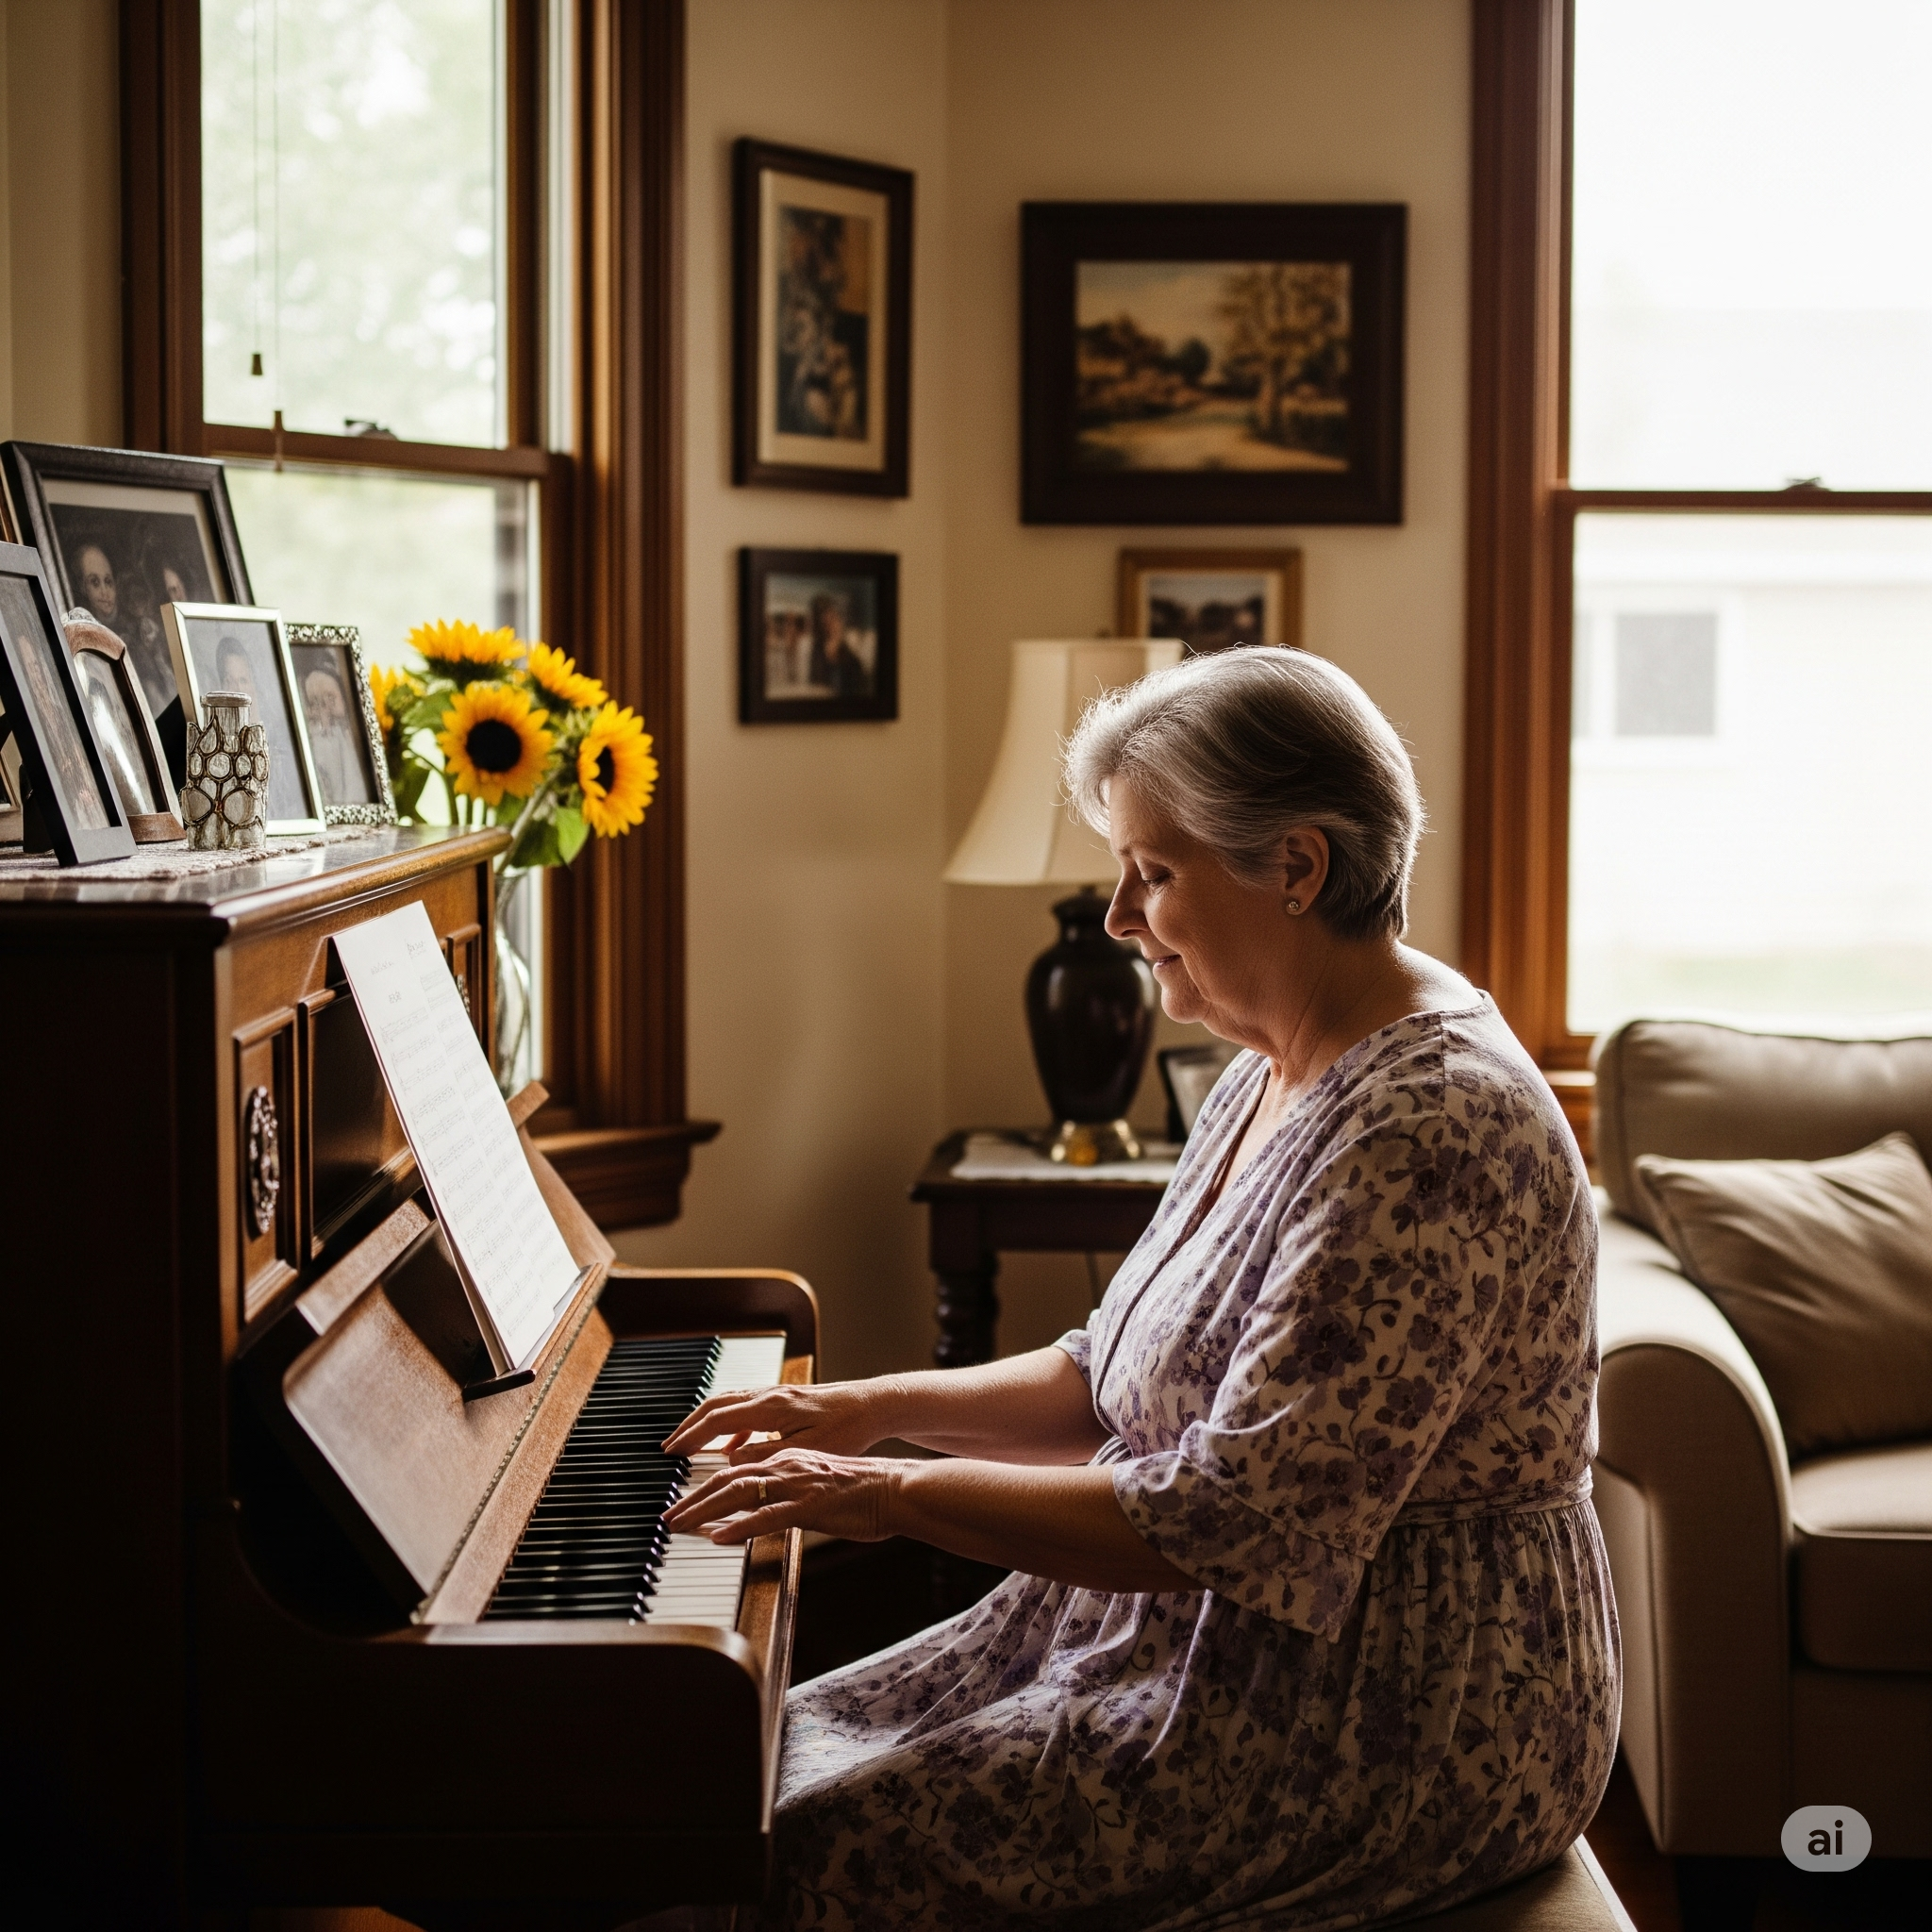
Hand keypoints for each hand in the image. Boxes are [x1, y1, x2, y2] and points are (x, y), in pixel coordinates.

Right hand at [661, 1379, 892, 1462]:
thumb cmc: (847, 1430)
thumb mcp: (806, 1451)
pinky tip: (731, 1447)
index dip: (692, 1436)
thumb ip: (765, 1455)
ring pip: (730, 1404)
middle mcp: (770, 1395)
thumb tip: (728, 1459)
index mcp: (771, 1407)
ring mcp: (777, 1395)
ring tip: (690, 1444)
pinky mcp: (787, 1401)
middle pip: (717, 1405)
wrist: (874, 1405)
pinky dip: (730, 1425)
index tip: (671, 1453)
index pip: (718, 1419)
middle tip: (669, 1447)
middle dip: (689, 1426)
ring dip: (706, 1422)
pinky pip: (747, 1409)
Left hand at [661, 1447, 901, 1544]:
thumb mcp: (816, 1488)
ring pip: (740, 1493)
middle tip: (667, 1519)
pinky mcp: (811, 1505)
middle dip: (692, 1499)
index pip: (735, 1471)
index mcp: (788, 1460)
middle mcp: (788, 1466)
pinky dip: (740, 1527)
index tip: (681, 1505)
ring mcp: (798, 1484)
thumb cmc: (861, 1493)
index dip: (704, 1488)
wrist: (896, 1488)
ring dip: (704, 1511)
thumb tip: (758, 1514)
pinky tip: (719, 1539)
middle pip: (727, 1479)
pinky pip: (768, 1516)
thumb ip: (786, 1496)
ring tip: (680, 1527)